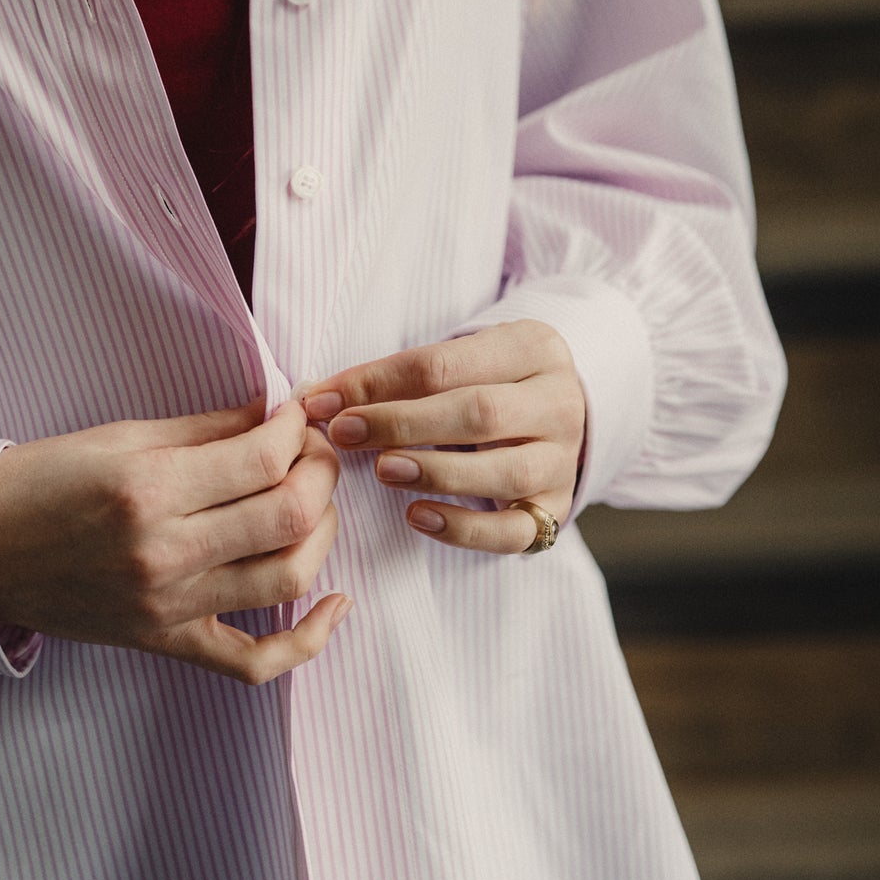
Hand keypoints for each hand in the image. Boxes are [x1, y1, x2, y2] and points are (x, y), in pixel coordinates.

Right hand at [0, 399, 350, 684]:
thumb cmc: (45, 482)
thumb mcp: (124, 436)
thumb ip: (209, 429)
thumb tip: (278, 415)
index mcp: (149, 488)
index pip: (263, 457)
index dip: (296, 429)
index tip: (295, 416)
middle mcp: (163, 552)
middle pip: (289, 516)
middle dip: (321, 474)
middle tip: (314, 452)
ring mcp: (168, 606)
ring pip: (288, 579)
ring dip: (323, 535)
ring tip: (315, 506)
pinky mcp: (166, 643)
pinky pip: (253, 662)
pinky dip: (306, 641)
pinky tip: (334, 604)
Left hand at [300, 320, 585, 554]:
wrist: (558, 414)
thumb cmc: (487, 383)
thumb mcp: (458, 362)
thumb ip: (396, 378)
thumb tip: (317, 400)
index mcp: (533, 348)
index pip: (446, 363)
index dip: (379, 382)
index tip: (323, 402)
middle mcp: (558, 403)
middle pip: (480, 413)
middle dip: (404, 424)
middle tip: (345, 434)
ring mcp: (562, 461)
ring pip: (504, 471)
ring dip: (435, 471)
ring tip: (383, 470)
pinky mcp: (555, 509)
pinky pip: (513, 531)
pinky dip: (463, 528)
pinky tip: (417, 517)